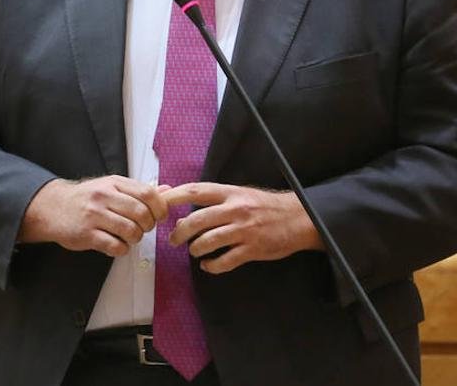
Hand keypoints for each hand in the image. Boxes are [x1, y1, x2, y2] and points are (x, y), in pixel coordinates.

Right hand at [20, 176, 167, 256]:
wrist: (54, 207)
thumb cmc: (86, 198)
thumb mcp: (112, 187)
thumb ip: (139, 190)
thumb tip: (167, 191)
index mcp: (113, 183)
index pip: (147, 193)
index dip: (159, 208)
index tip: (158, 216)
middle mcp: (104, 196)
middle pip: (141, 213)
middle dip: (148, 226)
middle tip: (142, 228)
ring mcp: (94, 215)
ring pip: (130, 231)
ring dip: (135, 238)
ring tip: (128, 237)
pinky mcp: (86, 234)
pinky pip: (115, 246)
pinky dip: (121, 249)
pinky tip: (115, 244)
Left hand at [162, 182, 323, 273]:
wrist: (298, 218)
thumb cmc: (264, 206)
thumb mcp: (240, 194)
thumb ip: (215, 200)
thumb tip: (183, 209)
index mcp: (230, 193)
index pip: (196, 191)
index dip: (174, 196)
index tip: (159, 203)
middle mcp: (236, 209)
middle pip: (197, 219)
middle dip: (179, 232)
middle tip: (173, 239)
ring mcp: (244, 230)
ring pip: (208, 241)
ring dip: (195, 249)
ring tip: (194, 251)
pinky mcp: (253, 249)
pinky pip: (225, 261)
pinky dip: (212, 266)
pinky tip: (208, 265)